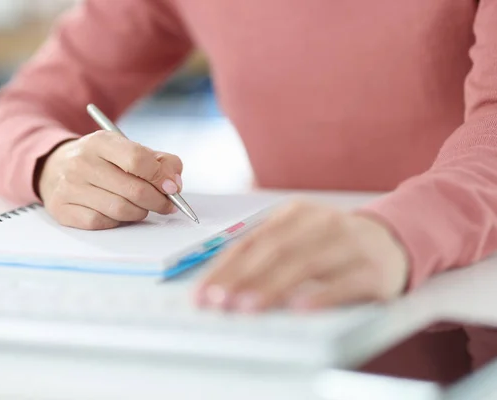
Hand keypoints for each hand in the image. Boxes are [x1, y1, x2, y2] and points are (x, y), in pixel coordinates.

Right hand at [38, 131, 182, 229]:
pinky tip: (118, 213)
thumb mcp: (128, 150)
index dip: (161, 177)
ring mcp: (69, 186)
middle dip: (158, 201)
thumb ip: (159, 161)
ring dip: (139, 212)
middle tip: (166, 204)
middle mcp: (81, 162)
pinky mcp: (62, 208)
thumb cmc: (102, 161)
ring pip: (120, 209)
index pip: (138, 160)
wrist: (56, 167)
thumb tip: (174, 183)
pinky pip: (102, 222)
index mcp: (100, 141)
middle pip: (134, 189)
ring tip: (141, 207)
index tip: (172, 187)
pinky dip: (117, 221)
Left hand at [194, 201, 408, 312]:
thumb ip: (266, 255)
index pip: (252, 240)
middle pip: (275, 250)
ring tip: (248, 308)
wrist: (393, 242)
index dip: (225, 267)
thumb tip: (223, 286)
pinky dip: (320, 297)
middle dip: (242, 278)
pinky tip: (299, 310)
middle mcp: (321, 223)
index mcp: (296, 213)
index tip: (203, 293)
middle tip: (219, 302)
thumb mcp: (299, 238)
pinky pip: (344, 283)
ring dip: (273, 287)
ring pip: (305, 264)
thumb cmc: (333, 246)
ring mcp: (349, 244)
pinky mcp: (373, 269)